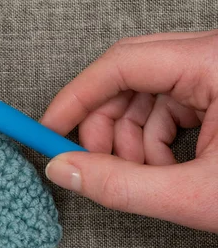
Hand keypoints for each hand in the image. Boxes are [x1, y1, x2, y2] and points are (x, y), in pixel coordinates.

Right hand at [41, 31, 217, 232]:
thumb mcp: (201, 193)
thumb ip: (122, 185)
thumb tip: (65, 170)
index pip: (122, 63)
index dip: (76, 97)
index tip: (48, 127)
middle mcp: (217, 55)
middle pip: (129, 75)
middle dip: (104, 123)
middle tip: (91, 162)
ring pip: (146, 93)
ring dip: (130, 137)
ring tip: (143, 175)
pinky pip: (168, 105)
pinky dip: (154, 139)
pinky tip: (164, 167)